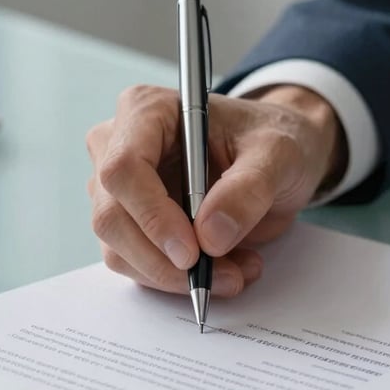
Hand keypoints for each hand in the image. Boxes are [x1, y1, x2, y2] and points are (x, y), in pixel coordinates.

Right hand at [86, 83, 345, 296]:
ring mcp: (117, 187)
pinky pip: (135, 264)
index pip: (124, 168)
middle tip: (223, 275)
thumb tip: (210, 237)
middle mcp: (117, 145)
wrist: (272, 158)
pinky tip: (222, 268)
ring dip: (174, 275)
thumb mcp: (278, 155)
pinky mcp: (127, 221)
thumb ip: (248, 190)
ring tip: (236, 270)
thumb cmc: (269, 140)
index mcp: (146, 110)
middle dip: (165, 260)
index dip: (152, 215)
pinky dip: (176, 278)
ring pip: (119, 249)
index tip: (192, 253)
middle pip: (112, 216)